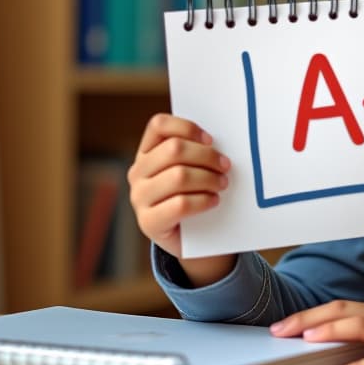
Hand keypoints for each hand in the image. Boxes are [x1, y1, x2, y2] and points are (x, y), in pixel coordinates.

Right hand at [127, 113, 235, 284]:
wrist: (190, 238)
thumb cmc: (194, 194)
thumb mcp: (192, 169)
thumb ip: (197, 152)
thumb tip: (220, 142)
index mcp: (147, 152)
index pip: (158, 125)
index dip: (187, 127)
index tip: (210, 140)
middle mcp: (138, 172)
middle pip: (174, 149)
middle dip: (206, 156)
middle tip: (225, 166)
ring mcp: (139, 198)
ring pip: (179, 176)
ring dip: (208, 178)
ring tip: (222, 184)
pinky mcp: (148, 222)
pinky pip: (180, 204)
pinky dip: (203, 200)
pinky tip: (213, 200)